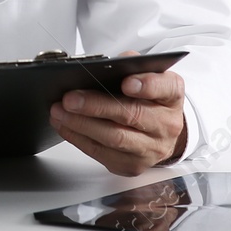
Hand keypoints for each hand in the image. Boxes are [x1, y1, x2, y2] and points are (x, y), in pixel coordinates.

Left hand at [50, 50, 187, 175]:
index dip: (147, 85)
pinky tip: (64, 125)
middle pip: (132, 115)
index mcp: (171, 96)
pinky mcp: (132, 165)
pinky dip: (78, 138)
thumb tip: (108, 64)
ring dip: (81, 124)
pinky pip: (102, 154)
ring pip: (114, 138)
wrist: (159, 132)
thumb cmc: (148, 99)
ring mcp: (151, 149)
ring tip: (59, 112)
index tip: (126, 82)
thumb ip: (131, 65)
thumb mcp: (147, 75)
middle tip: (70, 99)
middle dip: (97, 106)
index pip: (165, 88)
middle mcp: (166, 124)